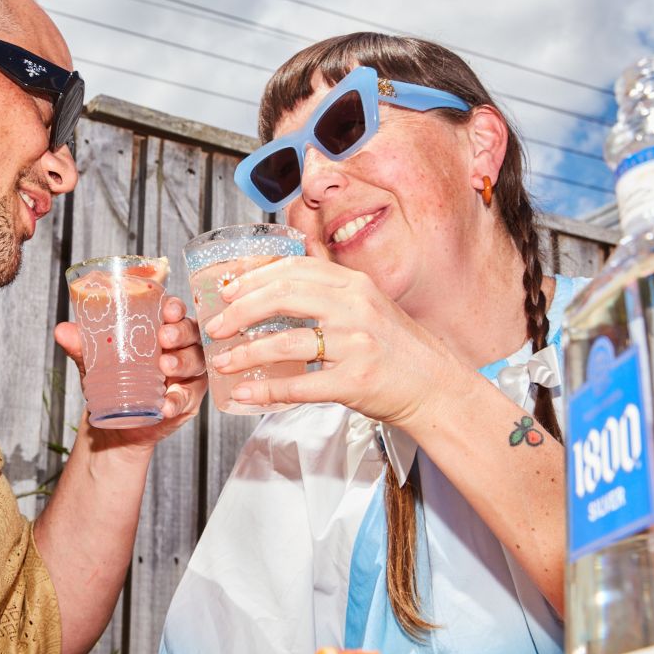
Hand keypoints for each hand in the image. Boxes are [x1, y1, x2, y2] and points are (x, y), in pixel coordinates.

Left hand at [54, 296, 206, 450]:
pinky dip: (177, 400)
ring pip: (195, 361)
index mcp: (160, 328)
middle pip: (191, 332)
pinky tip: (166, 405)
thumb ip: (81, 345)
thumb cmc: (111, 382)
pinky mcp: (188, 399)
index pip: (174, 311)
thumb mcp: (95, 361)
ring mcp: (187, 373)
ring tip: (165, 367)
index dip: (175, 307)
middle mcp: (179, 347)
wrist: (115, 423)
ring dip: (182, 363)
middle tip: (164, 339)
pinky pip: (188, 397)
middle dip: (180, 333)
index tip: (167, 310)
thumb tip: (62, 331)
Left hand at [203, 256, 463, 429]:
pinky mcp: (356, 382)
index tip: (227, 292)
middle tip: (215, 326)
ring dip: (246, 352)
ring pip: (287, 341)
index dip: (254, 278)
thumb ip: (330, 285)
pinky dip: (267, 388)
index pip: (294, 269)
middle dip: (240, 311)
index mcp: (354, 285)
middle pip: (284, 296)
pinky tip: (245, 391)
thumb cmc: (398, 349)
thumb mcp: (368, 303)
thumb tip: (289, 262)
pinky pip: (301, 385)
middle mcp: (355, 309)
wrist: (437, 388)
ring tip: (222, 361)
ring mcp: (357, 345)